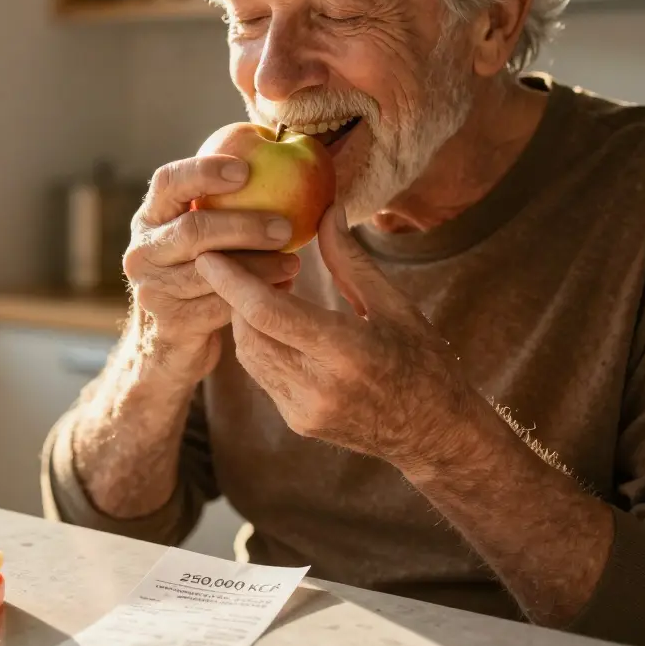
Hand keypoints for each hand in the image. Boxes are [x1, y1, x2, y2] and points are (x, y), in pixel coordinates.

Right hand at [124, 155, 300, 384]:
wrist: (170, 342)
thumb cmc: (197, 274)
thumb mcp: (197, 238)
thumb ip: (219, 205)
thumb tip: (276, 157)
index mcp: (149, 218)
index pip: (167, 182)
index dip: (204, 171)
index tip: (246, 169)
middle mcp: (142, 251)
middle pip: (193, 230)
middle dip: (244, 225)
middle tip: (286, 226)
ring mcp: (152, 290)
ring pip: (210, 273)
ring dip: (258, 267)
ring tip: (293, 262)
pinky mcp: (170, 324)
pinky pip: (219, 307)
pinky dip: (254, 297)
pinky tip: (282, 289)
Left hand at [195, 204, 480, 470]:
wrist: (434, 434)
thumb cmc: (424, 362)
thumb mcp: (396, 306)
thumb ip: (351, 261)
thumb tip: (326, 210)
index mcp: (347, 353)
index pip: (269, 313)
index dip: (233, 282)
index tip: (210, 254)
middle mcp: (318, 387)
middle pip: (249, 332)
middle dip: (237, 295)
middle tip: (243, 262)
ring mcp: (304, 410)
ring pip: (249, 354)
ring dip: (246, 319)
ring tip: (264, 288)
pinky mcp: (297, 422)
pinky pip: (262, 374)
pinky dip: (261, 343)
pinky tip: (276, 323)